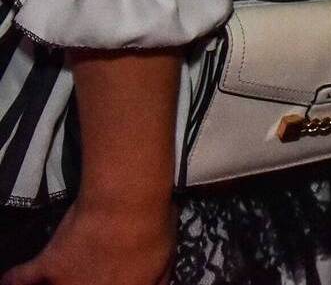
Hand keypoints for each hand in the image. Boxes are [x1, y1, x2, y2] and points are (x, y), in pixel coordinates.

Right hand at [1, 191, 174, 284]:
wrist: (125, 203)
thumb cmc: (153, 228)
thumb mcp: (166, 257)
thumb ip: (157, 280)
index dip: (110, 284)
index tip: (105, 281)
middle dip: (78, 284)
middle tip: (79, 276)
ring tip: (54, 280)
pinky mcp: (48, 266)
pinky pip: (22, 278)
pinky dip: (14, 279)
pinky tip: (9, 280)